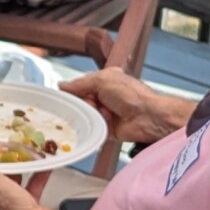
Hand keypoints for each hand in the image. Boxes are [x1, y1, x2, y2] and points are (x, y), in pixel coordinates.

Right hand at [62, 68, 185, 148]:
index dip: (73, 90)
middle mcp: (104, 96)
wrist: (147, 118)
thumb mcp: (102, 80)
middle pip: (80, 101)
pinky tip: (102, 121)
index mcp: (104, 81)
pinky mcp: (106, 129)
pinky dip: (94, 125)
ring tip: (101, 112)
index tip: (66, 95)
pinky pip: (91, 128)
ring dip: (89, 114)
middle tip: (90, 103)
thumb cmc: (131, 95)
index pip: (80, 85)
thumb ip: (80, 84)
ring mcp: (105, 113)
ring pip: (84, 115)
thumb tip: (63, 85)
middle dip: (82, 103)